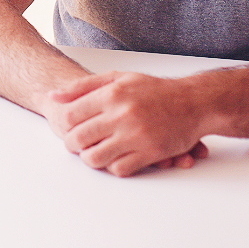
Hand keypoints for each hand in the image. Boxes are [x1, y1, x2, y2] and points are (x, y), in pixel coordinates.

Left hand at [45, 71, 209, 176]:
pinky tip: (115, 158)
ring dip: (90, 159)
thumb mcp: (119, 78)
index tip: (69, 127)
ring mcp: (136, 135)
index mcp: (112, 94)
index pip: (71, 115)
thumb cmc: (155, 90)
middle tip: (76, 145)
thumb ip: (84, 86)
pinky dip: (113, 167)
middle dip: (72, 145)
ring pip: (96, 158)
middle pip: (79, 139)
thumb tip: (54, 95)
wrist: (194, 102)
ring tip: (93, 154)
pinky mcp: (150, 152)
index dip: (64, 125)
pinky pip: (119, 169)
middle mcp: (122, 114)